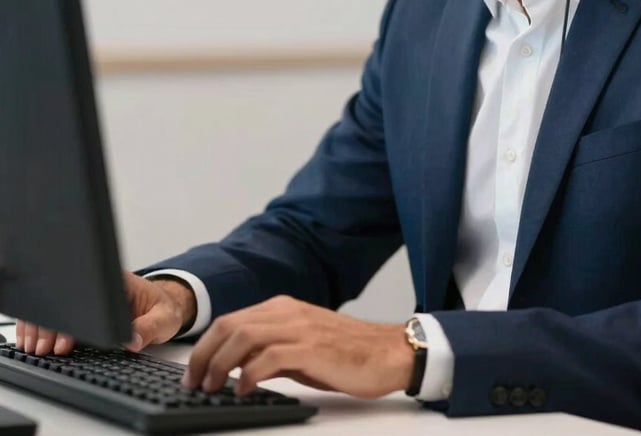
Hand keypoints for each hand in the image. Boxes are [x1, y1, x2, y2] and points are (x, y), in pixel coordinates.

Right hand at [15, 271, 195, 355]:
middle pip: (65, 299)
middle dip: (50, 325)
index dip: (71, 318)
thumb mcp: (163, 319)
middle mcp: (99, 284)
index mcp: (119, 281)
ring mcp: (88, 295)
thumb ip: (149, 328)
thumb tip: (132, 342)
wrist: (164, 304)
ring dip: (42, 325)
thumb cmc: (163, 308)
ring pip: (56, 305)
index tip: (64, 340)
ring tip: (36, 347)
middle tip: (45, 348)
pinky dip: (42, 324)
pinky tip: (32, 338)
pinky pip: (57, 312)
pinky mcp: (83, 306)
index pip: (87, 294)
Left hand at [181, 295, 412, 398]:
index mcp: (283, 308)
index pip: (231, 320)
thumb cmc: (347, 353)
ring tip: (213, 388)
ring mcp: (300, 328)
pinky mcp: (312, 348)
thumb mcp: (302, 348)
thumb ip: (271, 351)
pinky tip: (243, 389)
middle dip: (204, 355)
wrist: (388, 352)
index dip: (205, 346)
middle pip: (230, 325)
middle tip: (194, 383)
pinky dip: (249, 372)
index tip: (193, 371)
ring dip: (221, 364)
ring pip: (244, 337)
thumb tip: (237, 368)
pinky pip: (269, 357)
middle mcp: (288, 312)